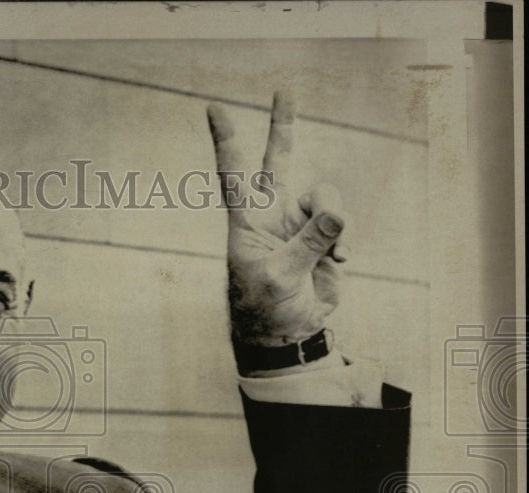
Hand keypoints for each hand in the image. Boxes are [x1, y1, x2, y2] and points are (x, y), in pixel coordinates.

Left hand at [208, 91, 349, 346]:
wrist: (287, 334)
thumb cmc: (266, 310)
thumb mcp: (280, 279)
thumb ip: (308, 244)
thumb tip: (337, 215)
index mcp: (247, 223)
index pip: (234, 175)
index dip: (226, 141)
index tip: (214, 108)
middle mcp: (272, 216)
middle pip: (279, 163)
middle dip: (283, 128)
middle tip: (283, 91)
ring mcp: (299, 225)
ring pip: (324, 196)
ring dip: (333, 218)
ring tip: (332, 250)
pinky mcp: (324, 238)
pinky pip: (342, 221)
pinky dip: (345, 238)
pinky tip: (340, 259)